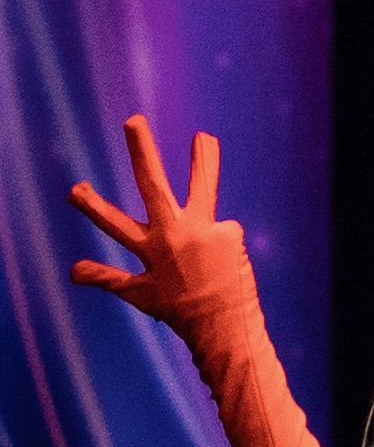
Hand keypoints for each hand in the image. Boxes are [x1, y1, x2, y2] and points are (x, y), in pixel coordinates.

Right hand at [68, 115, 247, 342]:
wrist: (224, 325)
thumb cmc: (179, 310)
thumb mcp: (138, 295)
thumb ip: (106, 278)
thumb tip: (70, 271)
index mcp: (149, 249)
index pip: (113, 225)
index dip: (92, 207)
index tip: (73, 189)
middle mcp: (174, 235)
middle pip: (153, 185)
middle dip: (141, 152)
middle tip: (133, 120)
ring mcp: (204, 231)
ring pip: (201, 187)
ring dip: (203, 160)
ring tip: (205, 136)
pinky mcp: (230, 232)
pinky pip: (223, 230)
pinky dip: (223, 241)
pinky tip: (226, 261)